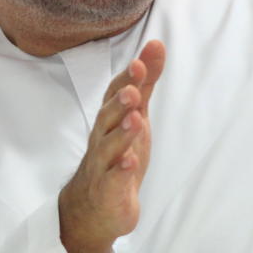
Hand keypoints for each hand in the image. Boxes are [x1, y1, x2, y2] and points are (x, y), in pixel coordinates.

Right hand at [59, 39, 165, 252]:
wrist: (95, 206)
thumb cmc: (117, 153)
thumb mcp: (135, 114)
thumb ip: (145, 82)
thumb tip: (157, 46)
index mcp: (110, 118)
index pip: (115, 94)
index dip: (127, 79)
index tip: (140, 63)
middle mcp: (102, 138)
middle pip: (107, 117)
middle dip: (120, 102)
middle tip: (133, 90)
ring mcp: (103, 165)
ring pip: (108, 147)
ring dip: (121, 133)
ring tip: (136, 120)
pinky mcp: (108, 190)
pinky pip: (112, 179)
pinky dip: (121, 170)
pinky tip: (131, 162)